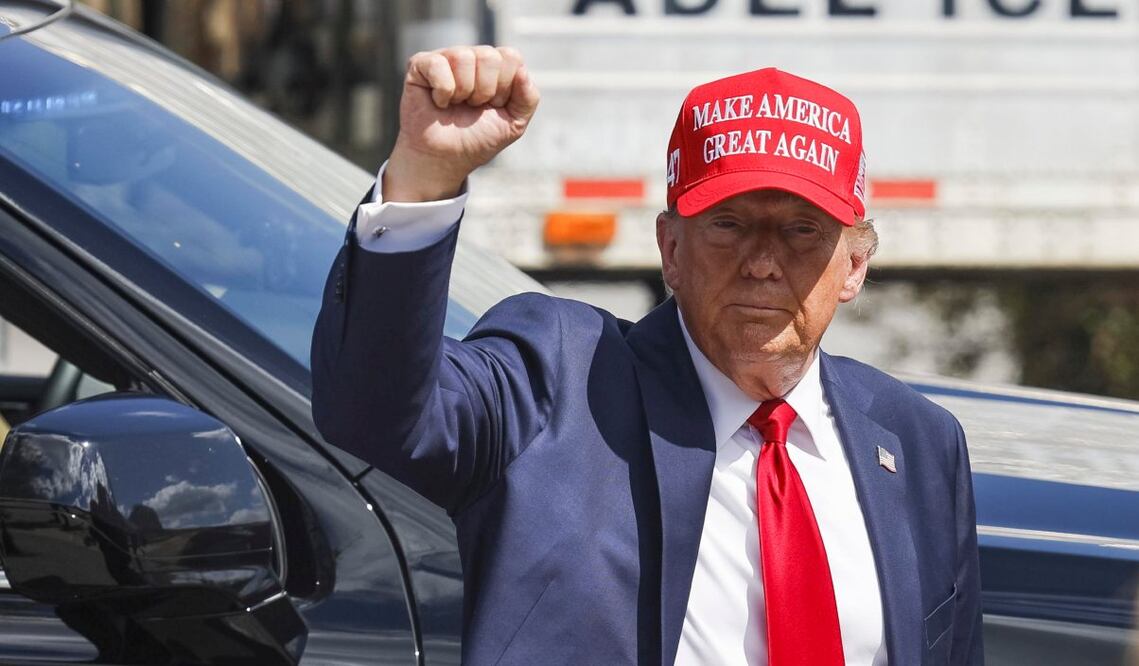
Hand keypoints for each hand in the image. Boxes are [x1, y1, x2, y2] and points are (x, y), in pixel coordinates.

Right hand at [384, 45, 539, 202]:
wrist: (445, 159)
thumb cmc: (477, 139)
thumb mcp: (513, 124)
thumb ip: (528, 98)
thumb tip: (522, 72)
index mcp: (495, 66)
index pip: (510, 57)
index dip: (505, 87)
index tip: (493, 106)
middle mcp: (471, 57)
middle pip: (489, 56)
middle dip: (484, 91)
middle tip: (472, 107)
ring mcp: (445, 58)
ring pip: (463, 57)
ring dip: (463, 92)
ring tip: (455, 105)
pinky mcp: (420, 64)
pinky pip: (438, 65)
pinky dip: (442, 92)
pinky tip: (438, 102)